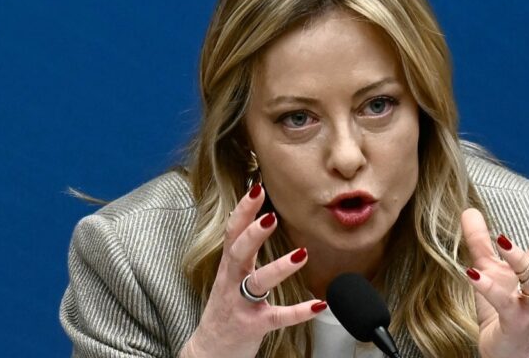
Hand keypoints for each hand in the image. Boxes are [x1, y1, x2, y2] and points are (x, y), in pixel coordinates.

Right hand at [179, 184, 324, 357]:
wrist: (210, 352)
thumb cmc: (226, 309)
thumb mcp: (230, 276)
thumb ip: (244, 251)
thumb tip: (261, 217)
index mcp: (229, 266)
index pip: (232, 232)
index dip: (243, 210)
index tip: (257, 188)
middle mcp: (231, 282)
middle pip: (239, 252)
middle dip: (253, 234)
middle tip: (270, 216)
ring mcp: (240, 304)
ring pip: (258, 283)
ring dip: (279, 268)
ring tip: (301, 254)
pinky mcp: (252, 326)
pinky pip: (277, 317)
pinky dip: (298, 312)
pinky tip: (318, 305)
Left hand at [461, 184, 528, 357]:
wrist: (504, 351)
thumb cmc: (501, 308)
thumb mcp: (488, 268)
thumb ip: (480, 241)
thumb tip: (469, 209)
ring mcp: (528, 305)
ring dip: (520, 259)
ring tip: (502, 239)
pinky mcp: (513, 322)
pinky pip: (505, 304)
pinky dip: (489, 288)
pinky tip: (472, 274)